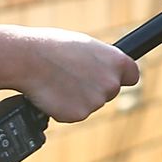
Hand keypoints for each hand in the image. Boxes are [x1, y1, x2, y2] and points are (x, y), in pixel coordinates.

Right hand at [5, 27, 140, 121]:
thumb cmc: (54, 47)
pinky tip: (54, 93)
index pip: (132, 76)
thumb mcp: (87, 46)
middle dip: (94, 88)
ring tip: (59, 81)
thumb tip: (103, 69)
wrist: (29, 59)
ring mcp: (96, 101)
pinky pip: (74, 114)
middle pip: (109, 92)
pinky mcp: (79, 114)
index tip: (110, 78)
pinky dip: (64, 108)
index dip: (120, 78)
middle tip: (73, 77)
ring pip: (90, 104)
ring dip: (78, 98)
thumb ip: (101, 61)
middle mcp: (111, 83)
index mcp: (118, 62)